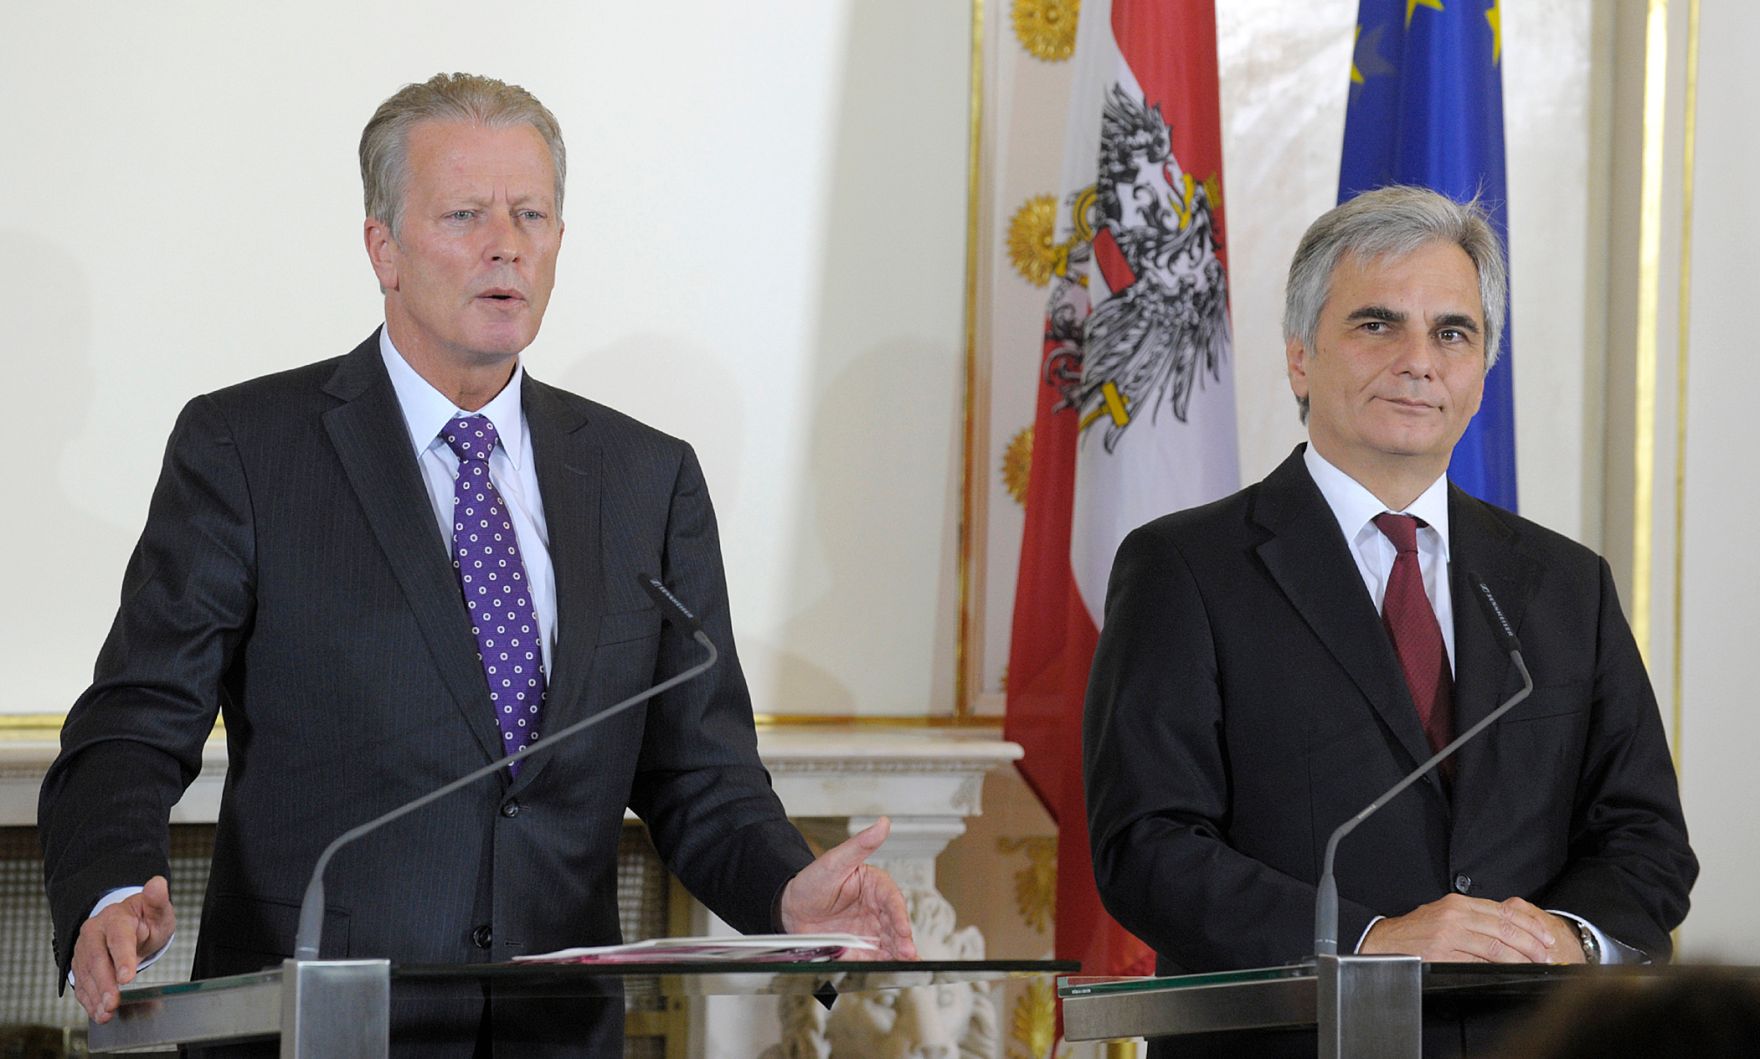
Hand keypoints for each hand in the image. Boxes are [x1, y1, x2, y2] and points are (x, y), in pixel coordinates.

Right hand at [72, 876, 175, 1022]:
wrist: (128, 924)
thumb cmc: (145, 918)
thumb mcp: (157, 910)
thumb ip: (158, 900)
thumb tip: (157, 884)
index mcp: (115, 917)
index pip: (118, 937)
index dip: (122, 957)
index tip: (127, 976)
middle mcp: (94, 933)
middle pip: (97, 959)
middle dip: (105, 984)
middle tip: (114, 1003)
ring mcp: (84, 950)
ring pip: (86, 975)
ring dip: (95, 996)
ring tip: (106, 1013)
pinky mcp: (80, 966)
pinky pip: (82, 984)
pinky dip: (89, 1001)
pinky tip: (98, 1013)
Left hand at [779, 817, 917, 959]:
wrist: (789, 909)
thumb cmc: (811, 881)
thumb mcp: (834, 861)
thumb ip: (860, 844)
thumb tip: (883, 824)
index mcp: (874, 885)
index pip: (892, 900)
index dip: (899, 915)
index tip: (903, 929)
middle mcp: (875, 908)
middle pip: (895, 925)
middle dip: (903, 939)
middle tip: (907, 952)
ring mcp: (869, 929)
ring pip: (889, 942)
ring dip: (898, 954)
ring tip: (904, 963)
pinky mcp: (860, 947)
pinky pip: (874, 957)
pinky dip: (883, 964)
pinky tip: (890, 968)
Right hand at [1360, 894, 1571, 963]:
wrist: (1382, 942)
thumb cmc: (1414, 932)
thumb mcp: (1443, 915)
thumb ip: (1472, 919)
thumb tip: (1507, 933)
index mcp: (1458, 903)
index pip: (1503, 910)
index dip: (1529, 924)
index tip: (1545, 935)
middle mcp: (1455, 914)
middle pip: (1504, 927)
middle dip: (1532, 942)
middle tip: (1547, 953)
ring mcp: (1448, 934)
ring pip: (1496, 945)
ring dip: (1521, 957)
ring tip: (1535, 963)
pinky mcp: (1443, 953)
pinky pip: (1478, 961)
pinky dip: (1499, 967)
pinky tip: (1510, 970)